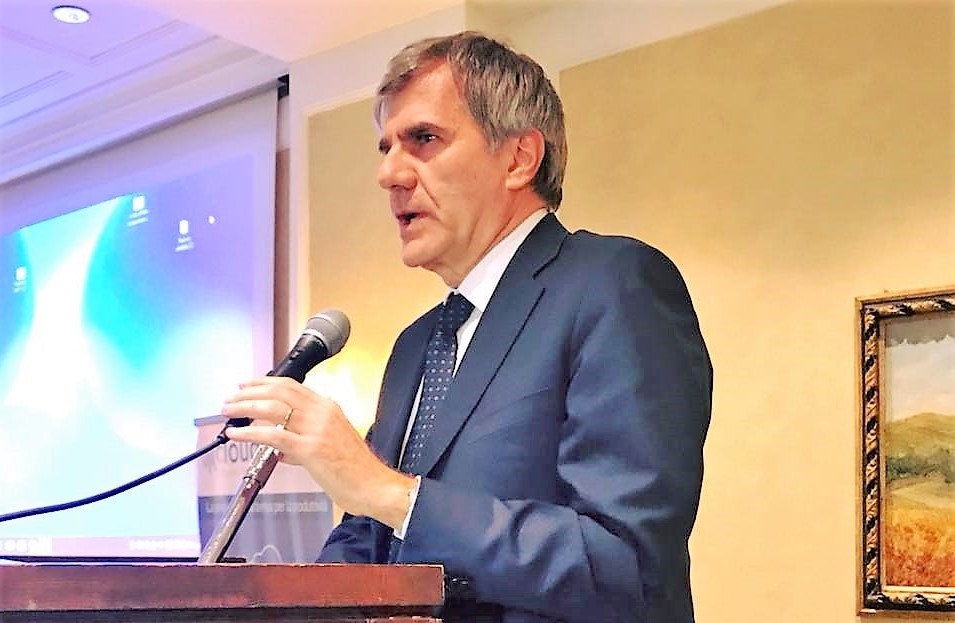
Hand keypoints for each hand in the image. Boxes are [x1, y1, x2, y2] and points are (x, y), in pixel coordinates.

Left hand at [221, 376, 414, 529]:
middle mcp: (322, 413)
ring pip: (273, 408)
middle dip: (250, 391)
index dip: (265, 382)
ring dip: (246, 407)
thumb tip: (281, 446)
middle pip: (279, 391)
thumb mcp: (332, 444)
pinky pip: (273, 436)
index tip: (248, 385)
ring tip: (229, 411)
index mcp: (328, 408)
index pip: (291, 385)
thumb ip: (305, 440)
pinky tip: (237, 435)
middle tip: (231, 398)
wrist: (375, 486)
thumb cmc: (357, 470)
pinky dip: (250, 433)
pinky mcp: (311, 449)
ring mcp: (317, 429)